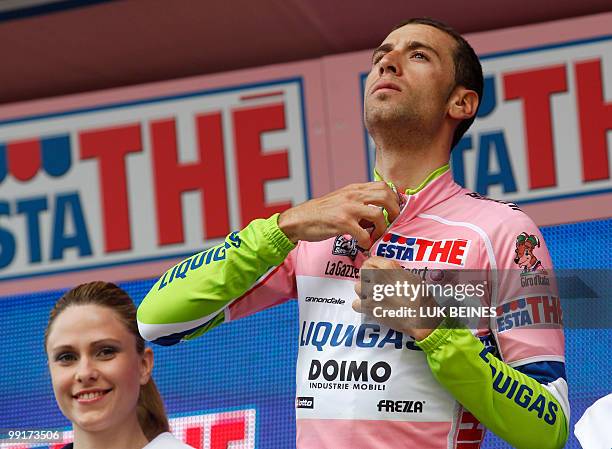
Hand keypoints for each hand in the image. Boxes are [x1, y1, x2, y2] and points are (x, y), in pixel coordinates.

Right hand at [278, 182, 399, 249]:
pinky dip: (367, 243)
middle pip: (386, 197)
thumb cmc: (321, 213)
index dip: (394, 199)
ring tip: (375, 237)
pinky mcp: (341, 223)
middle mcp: (353, 195)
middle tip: (391, 224)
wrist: (299, 220)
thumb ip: (359, 202)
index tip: (393, 212)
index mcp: (354, 189)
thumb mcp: (342, 200)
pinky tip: (363, 245)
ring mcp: (347, 208)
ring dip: (381, 229)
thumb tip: (378, 213)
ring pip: (379, 215)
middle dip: (394, 212)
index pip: (383, 186)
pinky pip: (364, 234)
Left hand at [352, 256, 441, 340]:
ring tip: (373, 297)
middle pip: (362, 272)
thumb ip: (396, 272)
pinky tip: (369, 308)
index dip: (371, 265)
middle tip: (373, 284)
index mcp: (389, 267)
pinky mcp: (369, 307)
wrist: (420, 317)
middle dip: (366, 277)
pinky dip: (361, 307)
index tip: (372, 269)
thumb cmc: (421, 297)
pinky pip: (356, 304)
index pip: (371, 260)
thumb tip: (388, 272)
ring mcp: (372, 292)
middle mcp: (377, 277)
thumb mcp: (412, 277)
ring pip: (358, 287)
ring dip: (363, 292)